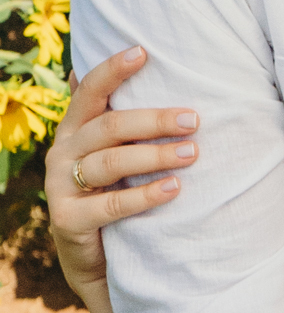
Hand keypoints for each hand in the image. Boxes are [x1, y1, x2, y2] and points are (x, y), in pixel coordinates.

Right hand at [47, 48, 198, 292]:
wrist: (95, 260)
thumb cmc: (115, 195)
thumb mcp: (116, 156)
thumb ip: (124, 123)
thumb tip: (147, 66)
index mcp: (75, 130)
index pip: (90, 92)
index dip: (113, 70)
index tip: (143, 52)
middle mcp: (62, 152)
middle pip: (110, 126)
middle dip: (154, 120)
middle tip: (194, 120)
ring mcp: (60, 186)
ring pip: (112, 162)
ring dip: (155, 155)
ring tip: (192, 154)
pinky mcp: (67, 219)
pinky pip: (111, 204)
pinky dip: (145, 195)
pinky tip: (174, 188)